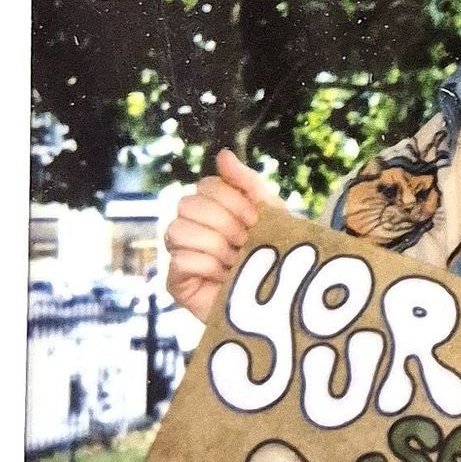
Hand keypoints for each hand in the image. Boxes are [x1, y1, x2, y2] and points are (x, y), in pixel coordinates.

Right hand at [163, 148, 275, 323]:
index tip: (257, 222)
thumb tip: (222, 155)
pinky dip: (207, 268)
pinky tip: (223, 278)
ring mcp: (182, 253)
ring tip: (234, 263)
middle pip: (189, 204)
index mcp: (214, 207)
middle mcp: (193, 226)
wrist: (283, 306)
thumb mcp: (272, 216)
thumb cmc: (277, 260)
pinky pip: (180, 260)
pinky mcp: (177, 282)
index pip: (207, 186)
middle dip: (226, 225)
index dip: (235, 203)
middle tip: (246, 245)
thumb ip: (248, 183)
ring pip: (178, 230)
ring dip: (215, 247)